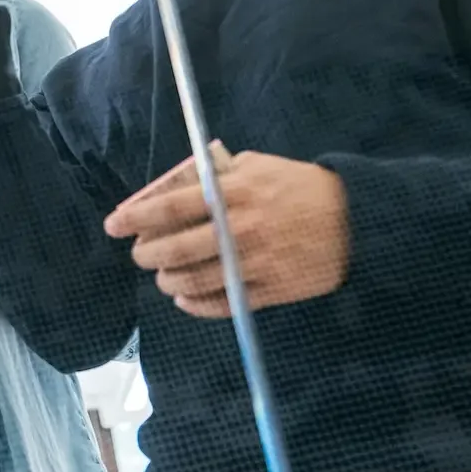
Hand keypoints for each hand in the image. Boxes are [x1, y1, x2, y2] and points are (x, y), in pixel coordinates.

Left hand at [104, 144, 350, 316]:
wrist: (356, 219)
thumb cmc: (300, 186)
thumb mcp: (256, 166)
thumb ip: (216, 177)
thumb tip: (175, 191)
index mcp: (233, 194)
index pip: (170, 207)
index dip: (136, 218)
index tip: (113, 225)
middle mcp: (239, 230)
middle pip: (176, 249)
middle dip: (147, 254)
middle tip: (139, 254)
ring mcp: (256, 263)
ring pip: (196, 280)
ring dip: (168, 280)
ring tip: (161, 276)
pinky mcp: (273, 290)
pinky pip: (225, 304)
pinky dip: (198, 305)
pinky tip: (185, 298)